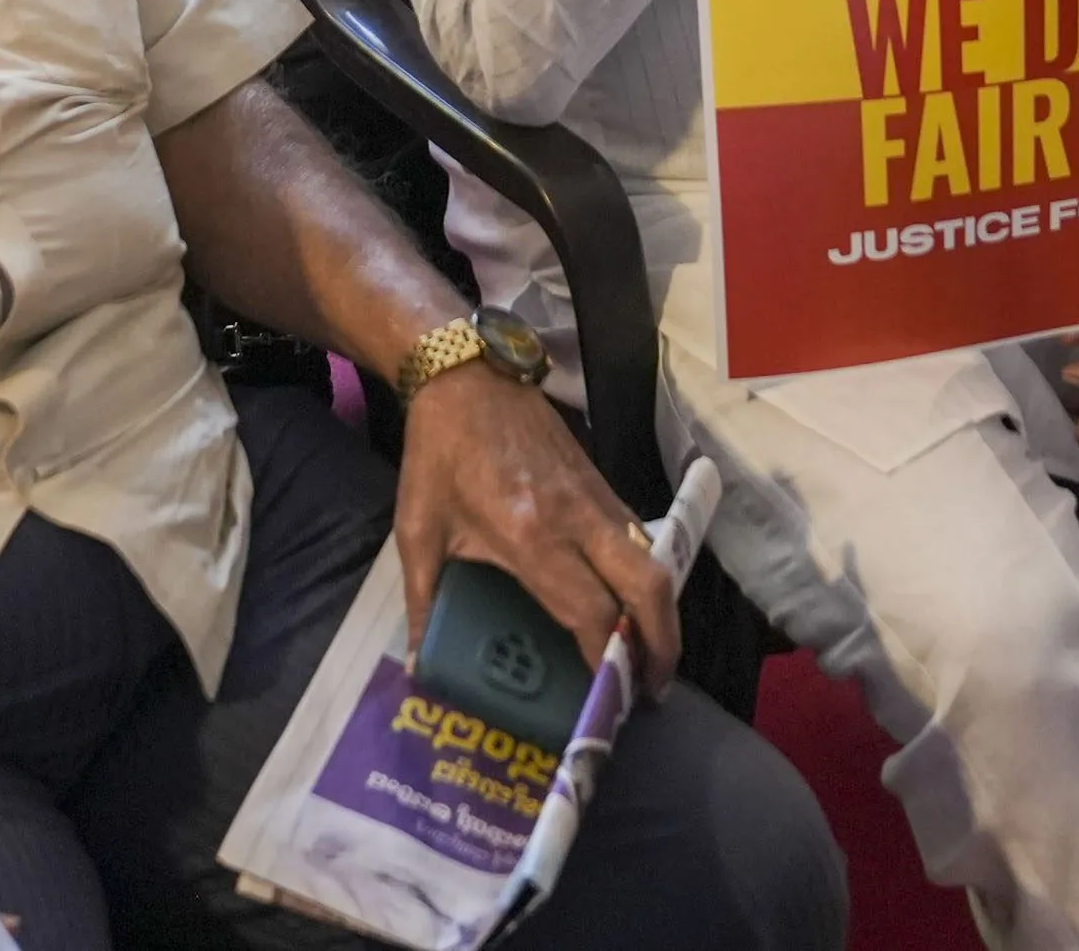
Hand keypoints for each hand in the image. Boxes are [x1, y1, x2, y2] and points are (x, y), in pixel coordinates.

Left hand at [393, 368, 679, 683]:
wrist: (465, 378)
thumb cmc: (437, 456)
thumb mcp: (416, 531)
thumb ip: (422, 602)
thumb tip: (418, 665)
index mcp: (530, 535)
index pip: (590, 610)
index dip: (607, 659)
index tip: (609, 699)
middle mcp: (577, 519)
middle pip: (648, 588)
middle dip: (661, 644)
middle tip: (651, 687)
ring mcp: (597, 499)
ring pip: (654, 562)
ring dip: (662, 614)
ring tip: (650, 657)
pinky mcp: (602, 484)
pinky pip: (640, 540)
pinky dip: (647, 580)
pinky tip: (632, 606)